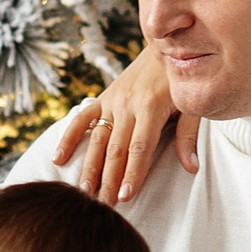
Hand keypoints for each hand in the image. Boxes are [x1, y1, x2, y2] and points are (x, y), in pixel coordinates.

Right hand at [49, 50, 200, 202]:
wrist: (164, 46)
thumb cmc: (181, 80)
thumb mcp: (191, 105)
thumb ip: (188, 136)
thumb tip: (191, 168)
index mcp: (150, 107)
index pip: (140, 147)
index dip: (133, 173)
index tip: (126, 196)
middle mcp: (127, 105)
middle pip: (116, 149)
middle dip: (109, 179)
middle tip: (103, 205)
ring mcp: (111, 101)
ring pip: (97, 139)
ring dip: (89, 166)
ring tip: (83, 192)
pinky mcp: (102, 98)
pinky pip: (82, 119)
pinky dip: (68, 137)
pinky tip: (58, 159)